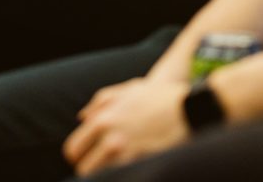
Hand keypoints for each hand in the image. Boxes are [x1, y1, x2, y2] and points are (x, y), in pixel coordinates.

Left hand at [62, 77, 190, 176]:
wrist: (190, 109)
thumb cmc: (159, 97)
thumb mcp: (128, 89)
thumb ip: (101, 101)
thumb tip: (82, 117)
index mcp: (102, 119)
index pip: (73, 149)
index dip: (77, 157)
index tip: (85, 159)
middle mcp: (110, 137)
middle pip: (84, 169)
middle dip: (90, 171)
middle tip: (101, 169)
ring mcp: (126, 152)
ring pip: (101, 177)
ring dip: (107, 174)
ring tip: (118, 168)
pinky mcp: (142, 162)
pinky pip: (124, 176)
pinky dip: (125, 174)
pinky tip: (133, 170)